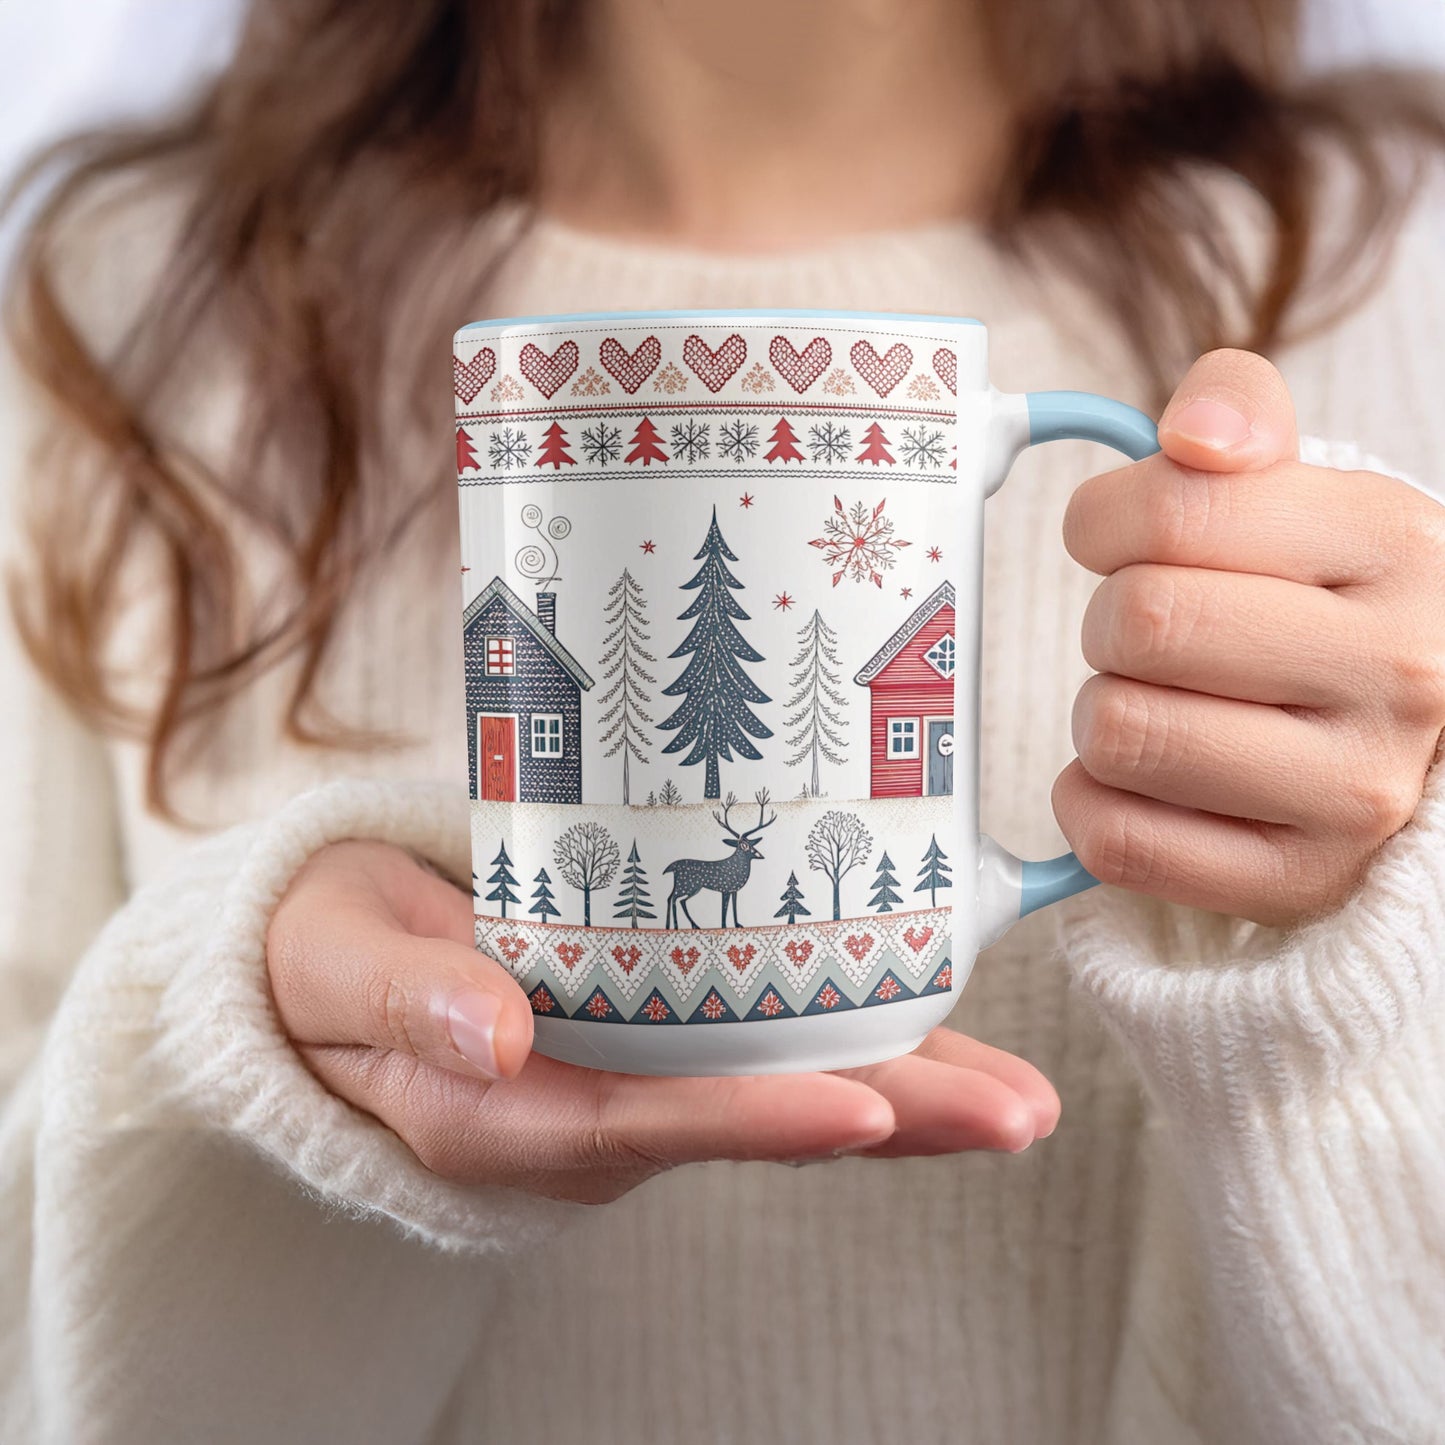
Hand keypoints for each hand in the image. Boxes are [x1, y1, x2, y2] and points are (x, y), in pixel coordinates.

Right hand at [266, 841, 1059, 1203]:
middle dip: (887, 1120)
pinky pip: (760, 1046)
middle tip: (1016, 1114)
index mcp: (506, 1111)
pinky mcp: (652, 1039)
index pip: (643, 1124)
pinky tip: (932, 1022)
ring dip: (901, 1091)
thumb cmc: (329, 956)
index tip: (863, 1110)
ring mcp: (628, 1079)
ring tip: (1019, 1094)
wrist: (331, 961)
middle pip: (748, 1120)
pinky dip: (850, 1037)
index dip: (754, 1122)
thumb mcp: (335, 964)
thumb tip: (490, 1033)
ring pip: (776, 1090)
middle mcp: (589, 1113)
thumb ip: (404, 999)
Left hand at [1056, 349, 1444, 929]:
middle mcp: (1399, 671)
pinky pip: (1118, 840)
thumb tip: (1191, 435)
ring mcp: (1356, 792)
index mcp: (1395, 543)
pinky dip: (1091, 802)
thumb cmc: (1325, 600)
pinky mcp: (1298, 881)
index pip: (1173, 512)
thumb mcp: (1306, 489)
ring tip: (1153, 703)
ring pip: (1119, 733)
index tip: (1116, 540)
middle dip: (1107, 620)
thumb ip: (1238, 413)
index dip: (1102, 521)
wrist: (1414, 734)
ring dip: (1101, 712)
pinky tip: (1136, 779)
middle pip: (1138, 624)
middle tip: (1143, 633)